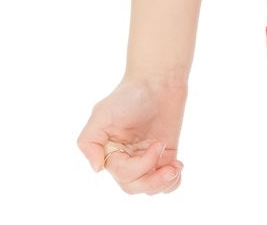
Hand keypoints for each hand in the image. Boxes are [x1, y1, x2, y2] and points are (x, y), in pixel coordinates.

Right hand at [77, 76, 187, 194]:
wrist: (159, 79)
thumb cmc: (129, 94)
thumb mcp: (101, 113)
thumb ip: (89, 143)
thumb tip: (97, 169)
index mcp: (110, 152)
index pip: (122, 174)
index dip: (140, 166)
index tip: (157, 144)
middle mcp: (127, 158)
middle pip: (134, 186)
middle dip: (151, 179)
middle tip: (164, 151)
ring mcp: (147, 158)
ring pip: (150, 188)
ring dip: (162, 182)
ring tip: (175, 167)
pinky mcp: (165, 155)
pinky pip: (167, 183)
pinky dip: (172, 183)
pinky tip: (177, 168)